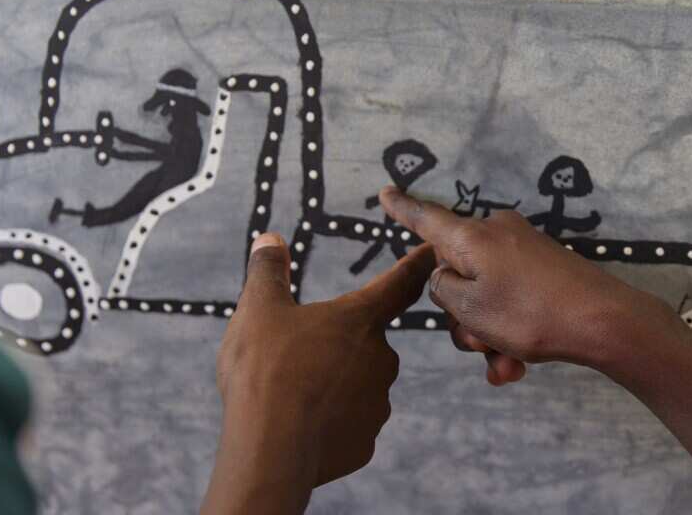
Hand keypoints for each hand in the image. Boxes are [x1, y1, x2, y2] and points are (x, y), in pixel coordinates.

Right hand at [202, 234, 434, 514]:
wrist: (269, 452)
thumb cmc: (265, 371)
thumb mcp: (258, 309)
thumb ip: (268, 271)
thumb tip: (270, 239)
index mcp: (358, 320)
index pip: (399, 284)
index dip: (415, 266)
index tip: (432, 252)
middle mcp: (380, 358)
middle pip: (365, 341)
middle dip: (339, 344)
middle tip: (297, 355)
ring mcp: (376, 403)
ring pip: (357, 384)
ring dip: (333, 384)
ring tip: (291, 393)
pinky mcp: (365, 442)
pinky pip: (348, 423)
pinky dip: (328, 421)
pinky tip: (300, 425)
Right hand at [379, 187, 664, 381]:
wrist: (604, 322)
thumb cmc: (529, 313)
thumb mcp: (469, 308)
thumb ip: (443, 290)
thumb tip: (449, 278)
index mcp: (471, 236)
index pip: (427, 219)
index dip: (403, 209)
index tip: (385, 192)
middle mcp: (495, 235)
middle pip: (456, 275)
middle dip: (462, 317)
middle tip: (481, 342)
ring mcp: (523, 253)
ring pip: (484, 298)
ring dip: (488, 335)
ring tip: (506, 362)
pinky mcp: (544, 273)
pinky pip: (512, 303)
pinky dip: (509, 335)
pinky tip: (516, 368)